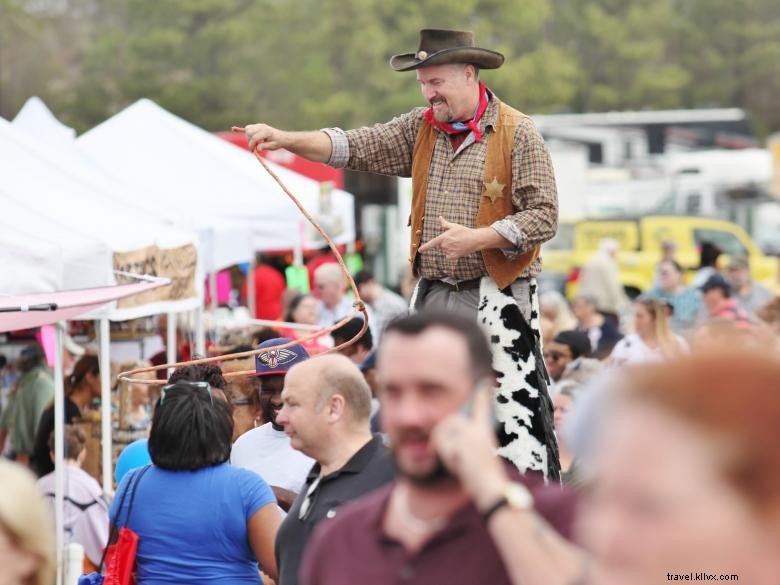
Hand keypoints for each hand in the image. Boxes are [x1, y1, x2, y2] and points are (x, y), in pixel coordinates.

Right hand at [240, 123, 286, 152]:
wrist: (282, 137)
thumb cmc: (278, 142)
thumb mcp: (273, 146)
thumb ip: (265, 147)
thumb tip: (257, 149)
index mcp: (266, 131)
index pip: (254, 137)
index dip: (252, 145)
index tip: (253, 151)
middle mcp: (261, 126)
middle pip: (249, 132)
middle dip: (250, 140)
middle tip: (254, 147)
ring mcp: (259, 126)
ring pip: (248, 129)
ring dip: (248, 136)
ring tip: (254, 143)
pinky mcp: (257, 127)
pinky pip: (247, 127)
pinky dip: (240, 129)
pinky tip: (233, 129)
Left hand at [418, 216, 481, 259]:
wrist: (475, 239)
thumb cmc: (464, 231)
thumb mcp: (454, 226)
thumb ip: (445, 224)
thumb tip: (439, 218)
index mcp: (444, 237)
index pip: (432, 243)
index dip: (425, 247)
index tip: (420, 250)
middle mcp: (445, 245)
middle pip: (440, 246)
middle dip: (444, 243)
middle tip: (454, 239)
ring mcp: (449, 251)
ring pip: (445, 251)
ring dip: (449, 248)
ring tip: (457, 243)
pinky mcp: (453, 256)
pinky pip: (449, 256)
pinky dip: (452, 253)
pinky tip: (458, 249)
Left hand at [431, 384, 508, 509]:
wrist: (491, 489)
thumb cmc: (487, 480)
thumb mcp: (478, 458)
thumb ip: (466, 446)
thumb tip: (449, 440)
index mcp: (484, 432)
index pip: (481, 407)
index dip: (482, 394)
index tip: (485, 381)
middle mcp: (478, 430)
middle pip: (451, 420)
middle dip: (444, 436)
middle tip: (454, 456)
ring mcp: (470, 436)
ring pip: (443, 432)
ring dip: (445, 449)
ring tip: (458, 463)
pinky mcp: (464, 443)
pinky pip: (443, 447)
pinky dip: (446, 458)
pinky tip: (458, 466)